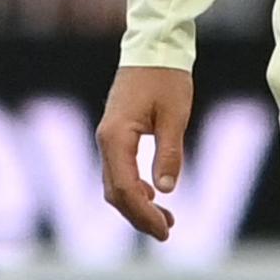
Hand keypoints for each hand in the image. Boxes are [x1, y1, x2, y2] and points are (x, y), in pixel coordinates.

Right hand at [96, 64, 193, 241]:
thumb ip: (169, 153)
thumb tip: (167, 190)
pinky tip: (153, 194)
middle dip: (139, 216)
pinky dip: (133, 188)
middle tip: (167, 232)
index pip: (125, 188)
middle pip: (115, 192)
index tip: (166, 229)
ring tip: (166, 219)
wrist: (153, 47)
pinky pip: (118, 170)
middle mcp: (105, 140)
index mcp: (116, 137)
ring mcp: (107, 138)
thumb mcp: (174, 116)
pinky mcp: (115, 134)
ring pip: (114, 183)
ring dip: (136, 204)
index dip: (143, 213)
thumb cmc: (166, 77)